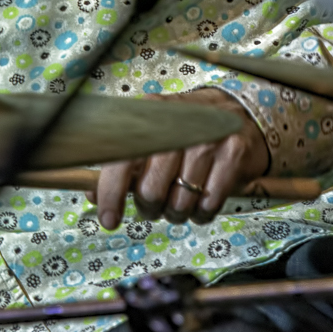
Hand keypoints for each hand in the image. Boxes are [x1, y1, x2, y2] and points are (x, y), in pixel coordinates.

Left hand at [93, 90, 269, 228]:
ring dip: (177, 212)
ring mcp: (207, 139)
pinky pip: (209, 206)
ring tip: (181, 197)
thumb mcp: (154, 134)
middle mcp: (178, 126)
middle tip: (155, 202)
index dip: (111, 192)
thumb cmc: (188, 130)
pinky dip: (201, 212)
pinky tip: (201, 198)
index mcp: (149, 114)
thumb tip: (94, 193)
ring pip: (180, 203)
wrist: (238, 113)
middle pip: (151, 190)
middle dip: (150, 207)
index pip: (122, 158)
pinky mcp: (233, 155)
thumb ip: (123, 162)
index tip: (108, 218)